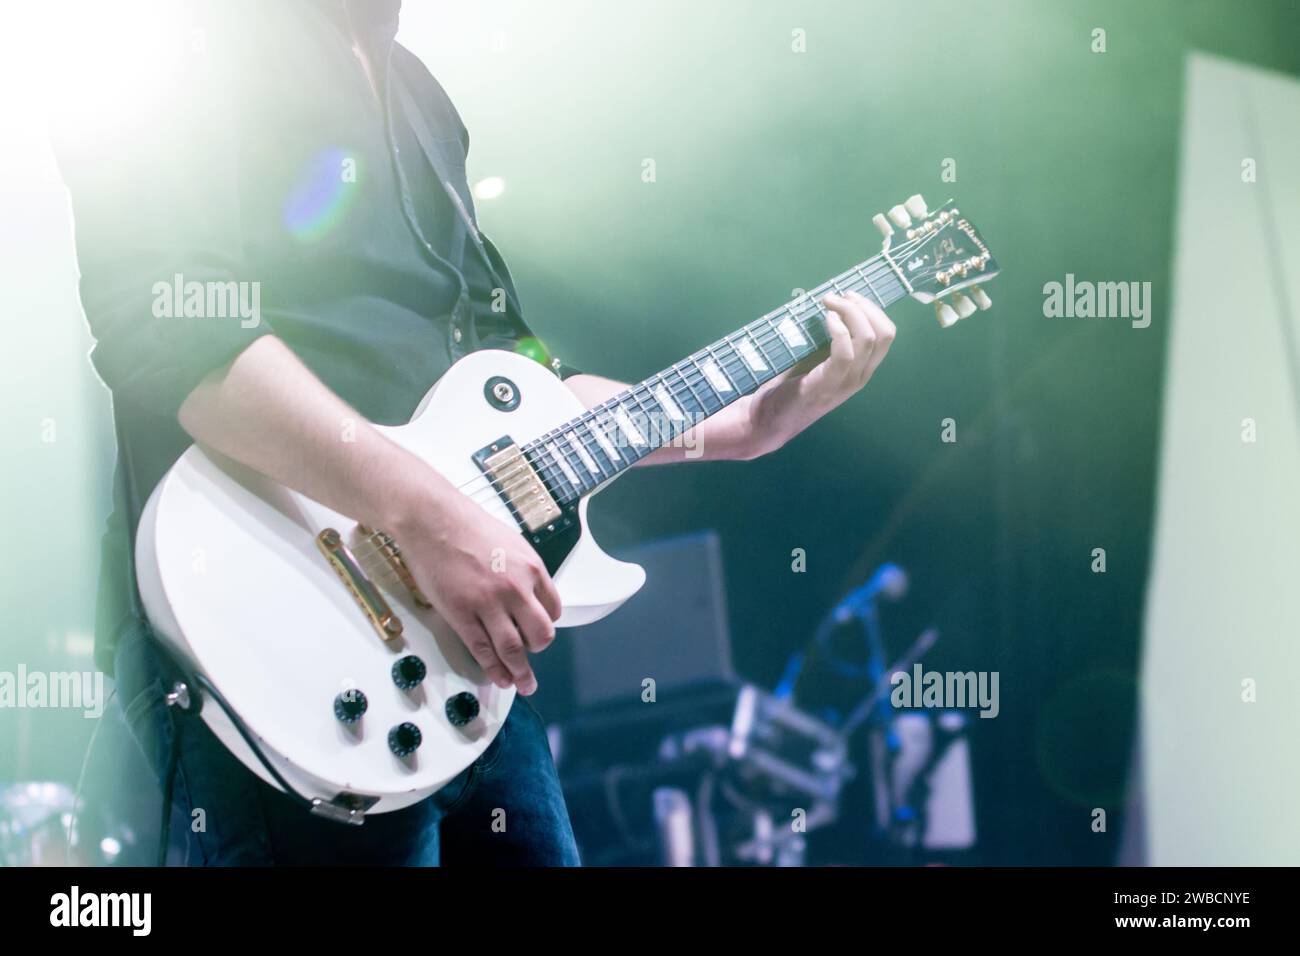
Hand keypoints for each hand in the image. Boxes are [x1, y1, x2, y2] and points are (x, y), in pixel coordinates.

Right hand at [384, 477, 560, 695]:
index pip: (553, 610)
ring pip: (513, 649)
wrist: (432, 519)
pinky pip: (483, 650)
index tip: (537, 630)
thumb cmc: (467, 525)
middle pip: (540, 634)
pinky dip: (494, 668)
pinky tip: (500, 678)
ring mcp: (488, 604)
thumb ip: (522, 571)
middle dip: (537, 648)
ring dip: (521, 672)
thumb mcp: (511, 542)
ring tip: (524, 684)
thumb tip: (528, 594)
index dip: (545, 623)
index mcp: (532, 569)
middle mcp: (516, 588)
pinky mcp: (462, 614)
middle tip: (531, 656)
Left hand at [746, 290, 895, 455]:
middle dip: (864, 306)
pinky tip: (826, 319)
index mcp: (861, 370)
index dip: (872, 309)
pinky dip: (838, 329)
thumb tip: (830, 304)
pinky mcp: (826, 385)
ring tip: (829, 302)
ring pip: (867, 339)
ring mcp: (845, 383)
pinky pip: (844, 352)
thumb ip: (827, 340)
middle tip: (840, 296)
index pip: (886, 335)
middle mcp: (860, 377)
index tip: (849, 296)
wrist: (767, 419)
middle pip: (883, 334)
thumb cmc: (788, 386)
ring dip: (850, 312)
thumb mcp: (815, 359)